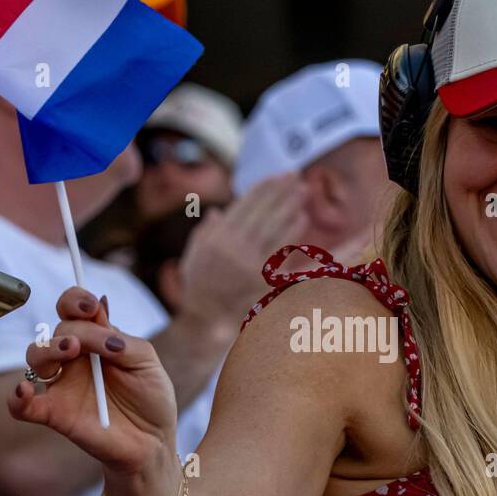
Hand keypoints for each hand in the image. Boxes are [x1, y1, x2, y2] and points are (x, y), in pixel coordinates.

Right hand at [8, 287, 177, 473]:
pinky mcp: (55, 414)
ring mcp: (62, 385)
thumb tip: (99, 312)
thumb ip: (122, 339)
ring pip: (35, 357)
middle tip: (86, 339)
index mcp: (96, 340)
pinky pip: (22, 406)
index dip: (75, 300)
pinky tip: (24, 391)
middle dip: (71, 327)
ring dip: (48, 348)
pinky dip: (16, 398)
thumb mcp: (146, 361)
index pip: (73, 309)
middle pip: (56, 329)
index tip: (90, 306)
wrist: (153, 441)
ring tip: (71, 350)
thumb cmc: (151, 398)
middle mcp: (74, 358)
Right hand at [175, 173, 309, 330]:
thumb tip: (216, 212)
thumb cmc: (197, 285)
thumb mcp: (193, 254)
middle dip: (281, 192)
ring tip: (302, 192)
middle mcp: (234, 248)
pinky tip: (302, 219)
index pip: (245, 205)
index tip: (277, 176)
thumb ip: (205, 231)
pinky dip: (292, 234)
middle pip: (263, 213)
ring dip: (290, 207)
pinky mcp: (263, 279)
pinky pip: (282, 250)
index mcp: (218, 237)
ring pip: (274, 228)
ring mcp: (250, 264)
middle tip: (296, 177)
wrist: (204, 318)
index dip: (264, 188)